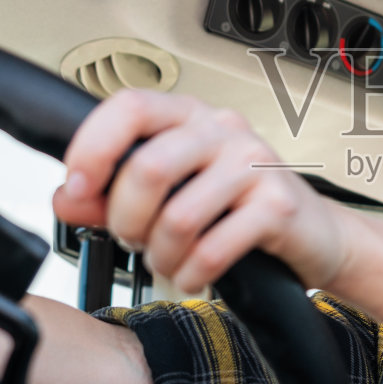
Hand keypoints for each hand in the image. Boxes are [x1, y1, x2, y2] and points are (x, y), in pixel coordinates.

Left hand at [51, 91, 352, 293]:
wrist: (314, 235)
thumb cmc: (239, 210)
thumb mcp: (171, 195)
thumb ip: (114, 194)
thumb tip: (68, 196)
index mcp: (189, 116)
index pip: (129, 107)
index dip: (92, 146)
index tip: (78, 186)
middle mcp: (223, 130)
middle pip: (148, 168)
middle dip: (127, 221)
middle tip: (135, 240)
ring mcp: (255, 163)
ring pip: (178, 217)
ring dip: (161, 256)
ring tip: (170, 263)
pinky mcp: (278, 204)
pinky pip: (213, 248)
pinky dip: (193, 274)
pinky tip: (196, 276)